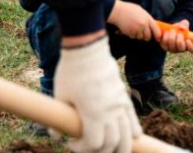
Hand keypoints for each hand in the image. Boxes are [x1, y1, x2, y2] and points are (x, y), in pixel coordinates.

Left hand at [54, 36, 141, 152]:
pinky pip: (133, 118)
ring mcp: (120, 103)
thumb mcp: (60, 98)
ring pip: (127, 134)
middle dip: (101, 151)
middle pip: (113, 143)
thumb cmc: (71, 73)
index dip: (81, 148)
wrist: (87, 50)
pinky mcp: (124, 96)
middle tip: (88, 148)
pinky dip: (134, 130)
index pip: (94, 144)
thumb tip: (57, 135)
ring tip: (115, 151)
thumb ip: (60, 121)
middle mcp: (111, 111)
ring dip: (122, 146)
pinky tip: (134, 137)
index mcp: (94, 114)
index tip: (70, 142)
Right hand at [108, 0, 160, 41]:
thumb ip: (147, 18)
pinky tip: (130, 28)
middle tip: (144, 34)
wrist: (118, 11)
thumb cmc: (129, 9)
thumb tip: (152, 25)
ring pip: (140, 37)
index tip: (157, 38)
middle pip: (148, 36)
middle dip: (146, 36)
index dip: (158, 35)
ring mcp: (137, 29)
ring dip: (139, 35)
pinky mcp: (130, 33)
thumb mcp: (141, 11)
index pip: (156, 30)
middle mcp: (143, 25)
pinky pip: (133, 37)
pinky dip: (132, 35)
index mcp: (148, 19)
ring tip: (135, 28)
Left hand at [159, 20, 192, 53]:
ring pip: (172, 47)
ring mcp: (172, 49)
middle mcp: (180, 49)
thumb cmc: (179, 28)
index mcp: (188, 44)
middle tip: (178, 33)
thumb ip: (184, 25)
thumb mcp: (183, 24)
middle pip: (181, 48)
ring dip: (171, 38)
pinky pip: (164, 44)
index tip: (187, 40)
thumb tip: (182, 28)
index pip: (192, 49)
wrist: (170, 28)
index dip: (190, 46)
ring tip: (171, 30)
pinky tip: (166, 32)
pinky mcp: (165, 47)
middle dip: (179, 41)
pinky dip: (165, 37)